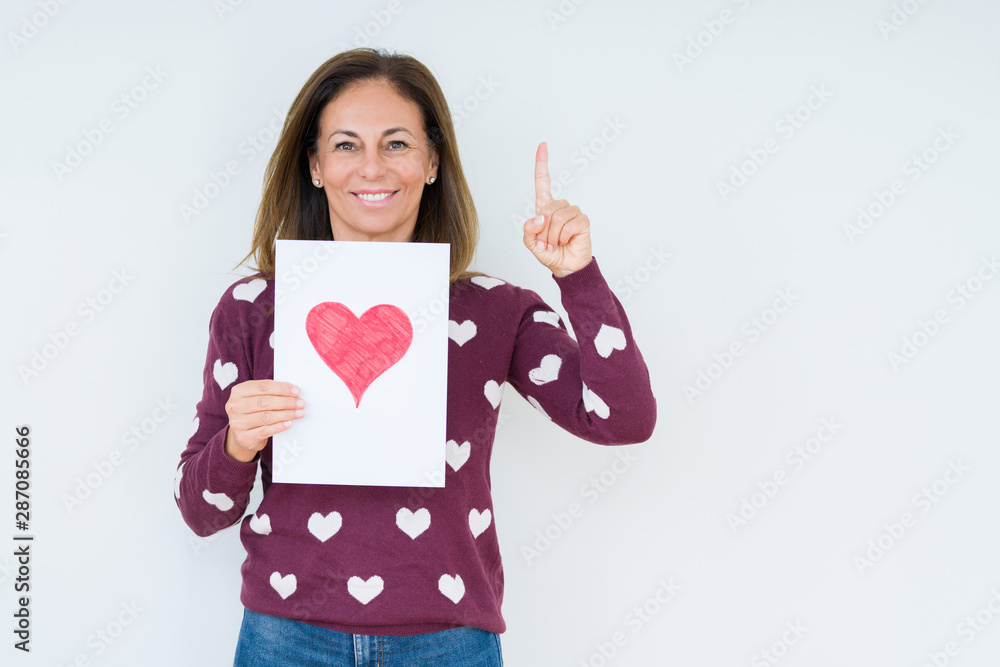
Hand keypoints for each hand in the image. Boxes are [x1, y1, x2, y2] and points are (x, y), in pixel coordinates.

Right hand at [224, 380, 304, 462]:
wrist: (242, 435)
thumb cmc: (253, 412)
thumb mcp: (256, 398)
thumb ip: (270, 393)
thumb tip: (293, 391)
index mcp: (238, 391)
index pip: (263, 387)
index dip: (281, 388)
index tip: (296, 391)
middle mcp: (235, 406)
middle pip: (264, 402)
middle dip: (286, 402)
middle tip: (301, 403)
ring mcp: (237, 422)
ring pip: (266, 416)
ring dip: (286, 414)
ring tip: (299, 413)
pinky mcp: (244, 437)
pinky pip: (265, 431)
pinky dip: (279, 427)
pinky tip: (289, 423)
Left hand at [523, 141, 592, 276]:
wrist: (565, 267)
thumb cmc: (549, 253)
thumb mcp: (531, 243)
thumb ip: (529, 230)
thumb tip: (540, 217)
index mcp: (545, 208)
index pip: (543, 182)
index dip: (542, 164)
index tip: (543, 145)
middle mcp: (559, 207)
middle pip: (547, 208)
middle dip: (544, 230)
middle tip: (547, 243)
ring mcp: (572, 213)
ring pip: (557, 218)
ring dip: (553, 236)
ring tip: (556, 243)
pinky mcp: (583, 221)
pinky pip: (569, 225)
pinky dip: (564, 237)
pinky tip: (567, 241)